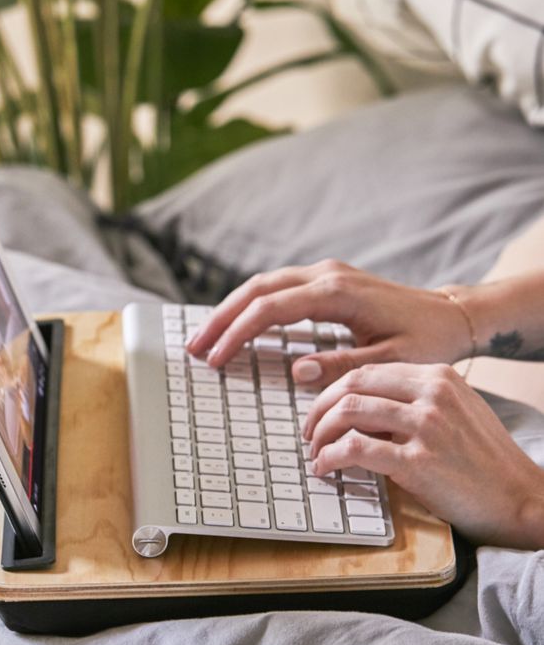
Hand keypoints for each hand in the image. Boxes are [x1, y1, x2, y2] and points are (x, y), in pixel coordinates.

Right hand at [187, 261, 471, 388]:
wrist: (450, 315)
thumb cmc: (426, 341)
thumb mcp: (389, 361)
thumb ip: (342, 367)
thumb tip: (296, 371)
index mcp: (337, 293)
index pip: (271, 310)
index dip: (237, 334)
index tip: (214, 359)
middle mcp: (327, 275)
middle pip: (257, 289)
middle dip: (221, 318)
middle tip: (193, 348)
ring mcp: (325, 273)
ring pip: (263, 284)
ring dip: (231, 310)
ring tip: (206, 338)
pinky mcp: (327, 280)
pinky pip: (278, 288)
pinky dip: (251, 305)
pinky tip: (237, 326)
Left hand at [303, 362, 543, 547]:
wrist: (521, 498)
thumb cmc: (485, 463)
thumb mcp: (455, 413)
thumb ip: (415, 403)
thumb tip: (362, 410)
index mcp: (438, 376)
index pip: (369, 371)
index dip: (334, 391)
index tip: (321, 411)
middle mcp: (432, 392)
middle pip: (352, 384)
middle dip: (319, 408)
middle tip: (309, 432)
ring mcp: (426, 424)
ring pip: (348, 411)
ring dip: (320, 434)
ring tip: (314, 453)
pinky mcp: (419, 461)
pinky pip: (356, 449)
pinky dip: (330, 457)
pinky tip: (325, 469)